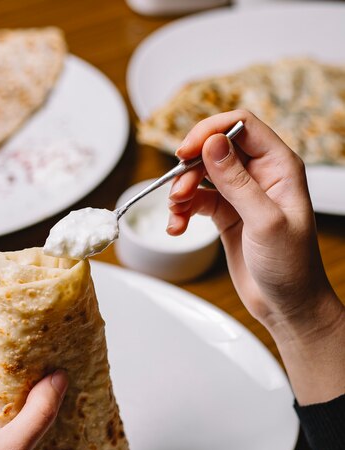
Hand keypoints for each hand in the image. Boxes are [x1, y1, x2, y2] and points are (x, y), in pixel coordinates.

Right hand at [167, 110, 344, 403]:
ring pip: (202, 175)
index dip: (210, 132)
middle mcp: (260, 176)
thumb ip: (237, 181)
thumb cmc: (291, 266)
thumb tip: (213, 144)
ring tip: (176, 214)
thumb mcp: (264, 221)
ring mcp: (242, 195)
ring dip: (182, 191)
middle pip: (215, 149)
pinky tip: (177, 227)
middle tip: (177, 191)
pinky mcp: (227, 215)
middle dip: (190, 167)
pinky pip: (197, 201)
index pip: (241, 127)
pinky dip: (182, 211)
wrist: (287, 305)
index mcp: (280, 167)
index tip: (185, 151)